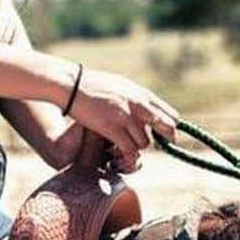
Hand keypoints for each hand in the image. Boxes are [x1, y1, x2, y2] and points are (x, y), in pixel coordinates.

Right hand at [62, 66, 178, 162]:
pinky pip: (129, 149)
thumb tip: (147, 109)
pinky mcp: (112, 127)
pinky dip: (126, 155)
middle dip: (164, 139)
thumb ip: (135, 98)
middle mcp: (138, 104)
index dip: (169, 128)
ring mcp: (126, 116)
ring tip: (124, 146)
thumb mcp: (120, 86)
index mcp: (141, 94)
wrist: (70, 84)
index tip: (164, 136)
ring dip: (136, 147)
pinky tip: (118, 154)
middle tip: (155, 146)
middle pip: (166, 127)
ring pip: (145, 142)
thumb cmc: (92, 85)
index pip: (170, 114)